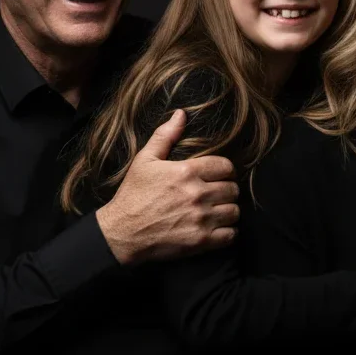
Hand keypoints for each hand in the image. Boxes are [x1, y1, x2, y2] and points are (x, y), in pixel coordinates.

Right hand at [96, 109, 239, 264]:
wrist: (120, 233)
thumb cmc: (132, 196)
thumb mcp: (144, 161)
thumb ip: (165, 136)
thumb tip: (181, 114)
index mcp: (186, 172)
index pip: (227, 166)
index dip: (224, 171)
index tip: (218, 176)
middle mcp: (197, 194)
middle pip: (233, 189)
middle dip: (226, 191)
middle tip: (215, 195)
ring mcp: (201, 218)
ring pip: (235, 211)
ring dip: (227, 211)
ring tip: (215, 211)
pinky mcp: (201, 240)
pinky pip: (231, 235)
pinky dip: (227, 232)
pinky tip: (216, 229)